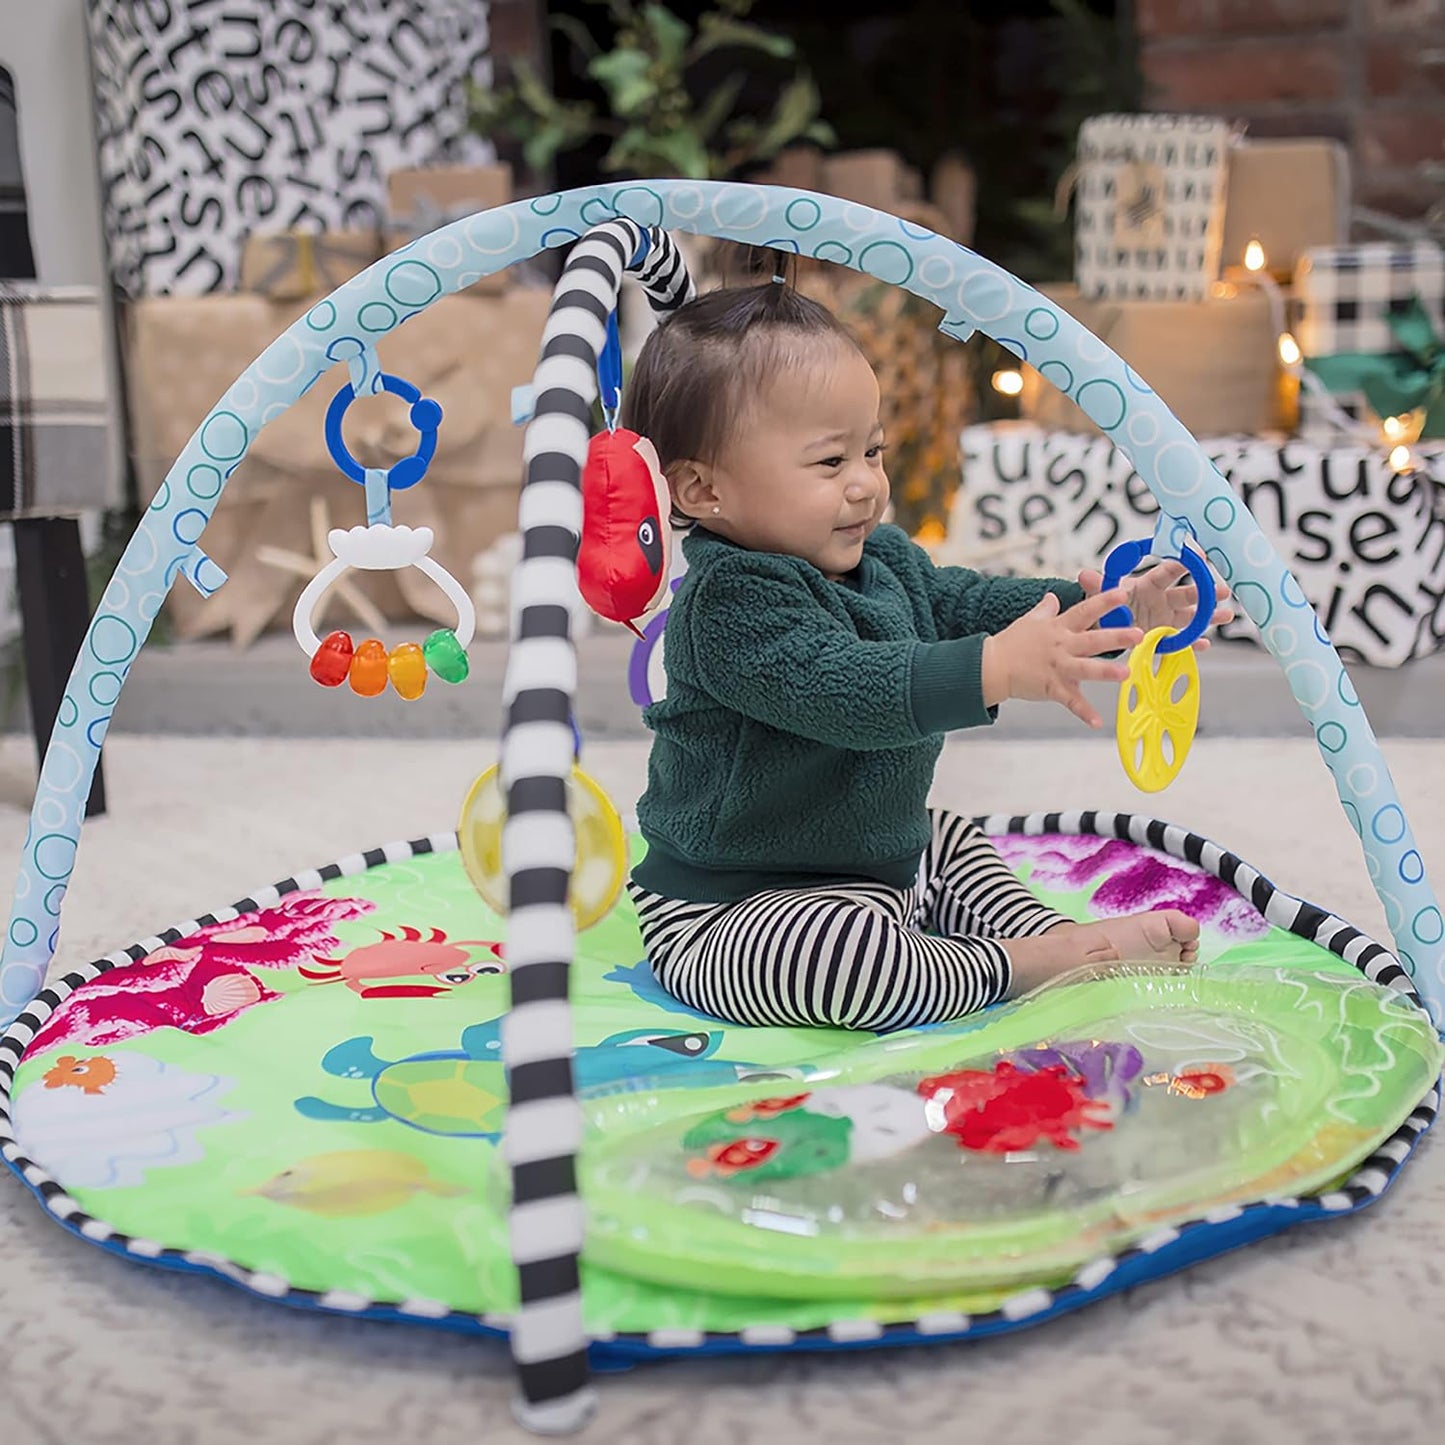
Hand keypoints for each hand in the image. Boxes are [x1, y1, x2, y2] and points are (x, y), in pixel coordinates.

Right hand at [981, 589, 1142, 728]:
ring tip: (1126, 674)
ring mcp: (1058, 668)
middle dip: (1116, 637)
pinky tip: (1098, 722)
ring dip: (1105, 672)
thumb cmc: (1010, 643)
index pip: (1085, 611)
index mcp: (1059, 628)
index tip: (1123, 593)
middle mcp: (1062, 647)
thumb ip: (1045, 609)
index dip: (1104, 601)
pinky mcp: (1051, 688)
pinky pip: (1070, 702)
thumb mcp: (1029, 621)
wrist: (991, 665)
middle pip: (1093, 640)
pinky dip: (1084, 713)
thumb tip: (1053, 596)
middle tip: (1139, 634)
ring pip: (1085, 669)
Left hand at [1077, 559, 1233, 650]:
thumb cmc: (1108, 603)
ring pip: (1192, 616)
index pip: (1167, 573)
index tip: (1200, 555)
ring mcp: (1167, 618)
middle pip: (1186, 594)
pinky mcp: (1167, 635)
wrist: (1106, 624)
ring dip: (1209, 616)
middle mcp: (1162, 599)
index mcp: (1148, 585)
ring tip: (1228, 615)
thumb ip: (1097, 586)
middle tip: (1223, 591)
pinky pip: (1182, 639)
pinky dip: (1193, 643)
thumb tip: (1083, 574)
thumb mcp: (1100, 595)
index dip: (1182, 564)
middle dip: (1205, 592)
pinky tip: (1205, 645)